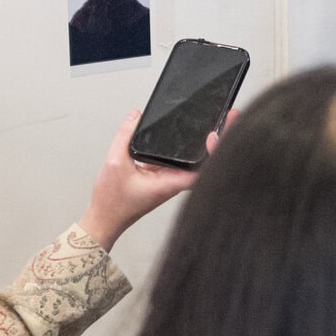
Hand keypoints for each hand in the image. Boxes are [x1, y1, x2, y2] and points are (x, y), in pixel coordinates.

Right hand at [77, 109, 223, 249]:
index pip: (204, 168)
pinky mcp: (164, 176)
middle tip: (230, 117)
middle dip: (220, 139)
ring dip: (205, 143)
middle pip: (204, 160)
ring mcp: (171, 179)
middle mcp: (175, 181)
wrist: (105, 218)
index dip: (216, 151)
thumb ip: (125, 136)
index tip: (216, 133)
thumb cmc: (113, 202)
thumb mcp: (115, 163)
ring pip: (193, 160)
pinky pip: (178, 159)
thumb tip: (135, 116)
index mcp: (171, 182)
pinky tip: (190, 133)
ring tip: (219, 121)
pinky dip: (185, 147)